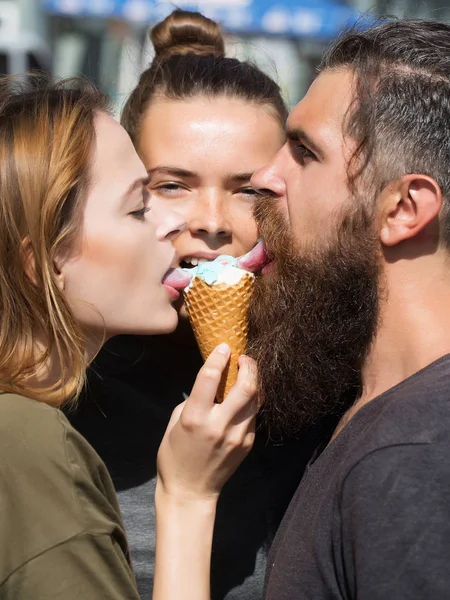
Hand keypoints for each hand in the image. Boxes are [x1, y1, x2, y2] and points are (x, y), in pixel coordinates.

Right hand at [156, 343, 257, 504]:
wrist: (190, 492)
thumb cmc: (174, 455)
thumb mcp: (174, 423)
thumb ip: (193, 401)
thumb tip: (211, 384)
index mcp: (195, 418)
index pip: (210, 378)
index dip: (219, 357)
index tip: (224, 346)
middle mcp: (219, 425)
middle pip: (246, 387)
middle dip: (249, 366)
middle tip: (244, 358)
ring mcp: (237, 436)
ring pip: (255, 400)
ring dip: (253, 382)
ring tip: (247, 373)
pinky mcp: (247, 444)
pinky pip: (253, 415)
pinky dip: (250, 402)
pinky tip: (243, 398)